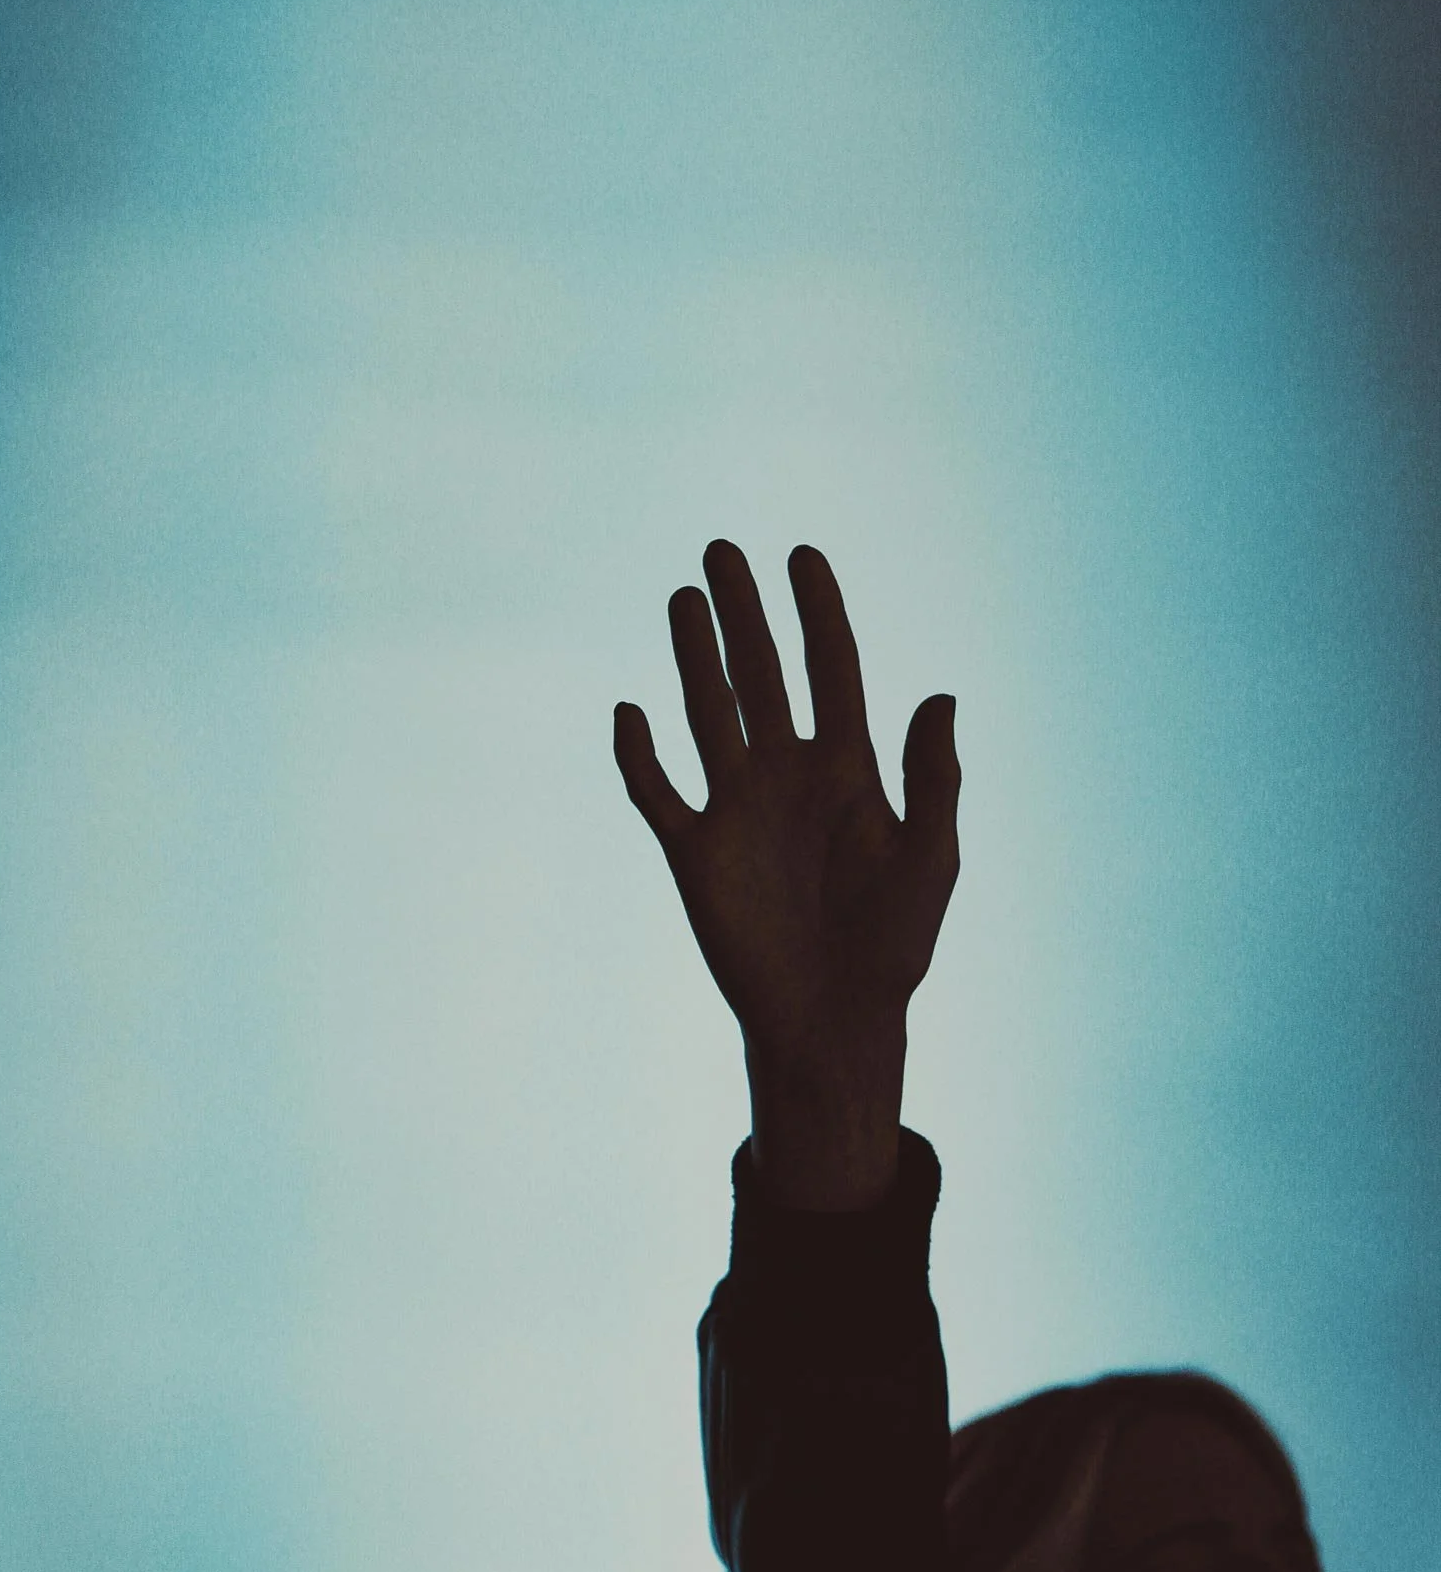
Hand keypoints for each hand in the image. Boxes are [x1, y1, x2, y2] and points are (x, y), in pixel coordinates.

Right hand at [614, 541, 959, 1205]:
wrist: (833, 1020)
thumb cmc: (895, 945)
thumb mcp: (931, 857)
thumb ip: (932, 777)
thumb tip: (940, 694)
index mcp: (849, 769)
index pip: (832, 669)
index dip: (820, 611)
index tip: (803, 555)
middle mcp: (789, 776)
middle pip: (761, 674)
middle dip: (744, 613)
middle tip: (722, 550)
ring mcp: (738, 810)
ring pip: (709, 714)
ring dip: (694, 657)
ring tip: (683, 597)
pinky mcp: (695, 853)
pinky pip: (657, 792)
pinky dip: (640, 754)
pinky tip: (630, 711)